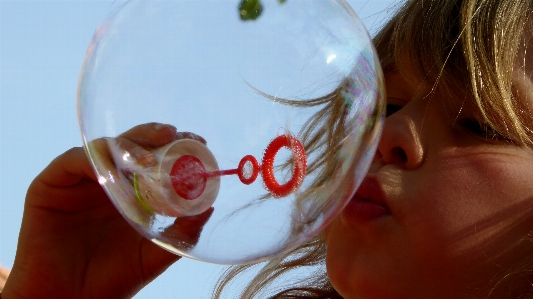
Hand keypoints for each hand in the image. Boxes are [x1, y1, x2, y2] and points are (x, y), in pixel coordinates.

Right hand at [2, 123, 210, 298]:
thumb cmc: (113, 278)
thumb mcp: (155, 254)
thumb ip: (182, 233)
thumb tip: (209, 208)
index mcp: (131, 191)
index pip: (154, 157)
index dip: (174, 146)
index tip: (198, 142)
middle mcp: (107, 180)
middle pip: (130, 145)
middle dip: (153, 136)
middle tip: (174, 135)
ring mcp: (79, 181)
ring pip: (103, 148)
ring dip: (127, 146)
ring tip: (149, 159)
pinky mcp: (51, 185)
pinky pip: (72, 161)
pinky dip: (93, 159)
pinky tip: (113, 170)